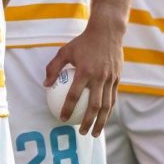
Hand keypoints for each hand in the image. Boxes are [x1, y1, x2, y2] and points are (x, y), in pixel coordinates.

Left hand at [43, 19, 123, 136]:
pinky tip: (104, 117)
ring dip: (102, 121)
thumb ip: (53, 68)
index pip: (74, 95)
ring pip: (107, 105)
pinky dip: (109, 110)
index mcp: (85, 71)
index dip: (68, 108)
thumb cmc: (84, 41)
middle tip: (82, 132)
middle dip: (88, 122)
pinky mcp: (117, 78)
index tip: (63, 119)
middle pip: (94, 106)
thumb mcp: (64, 51)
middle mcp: (99, 77)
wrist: (108, 31)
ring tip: (95, 132)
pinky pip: (113, 97)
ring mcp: (110, 78)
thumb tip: (45, 84)